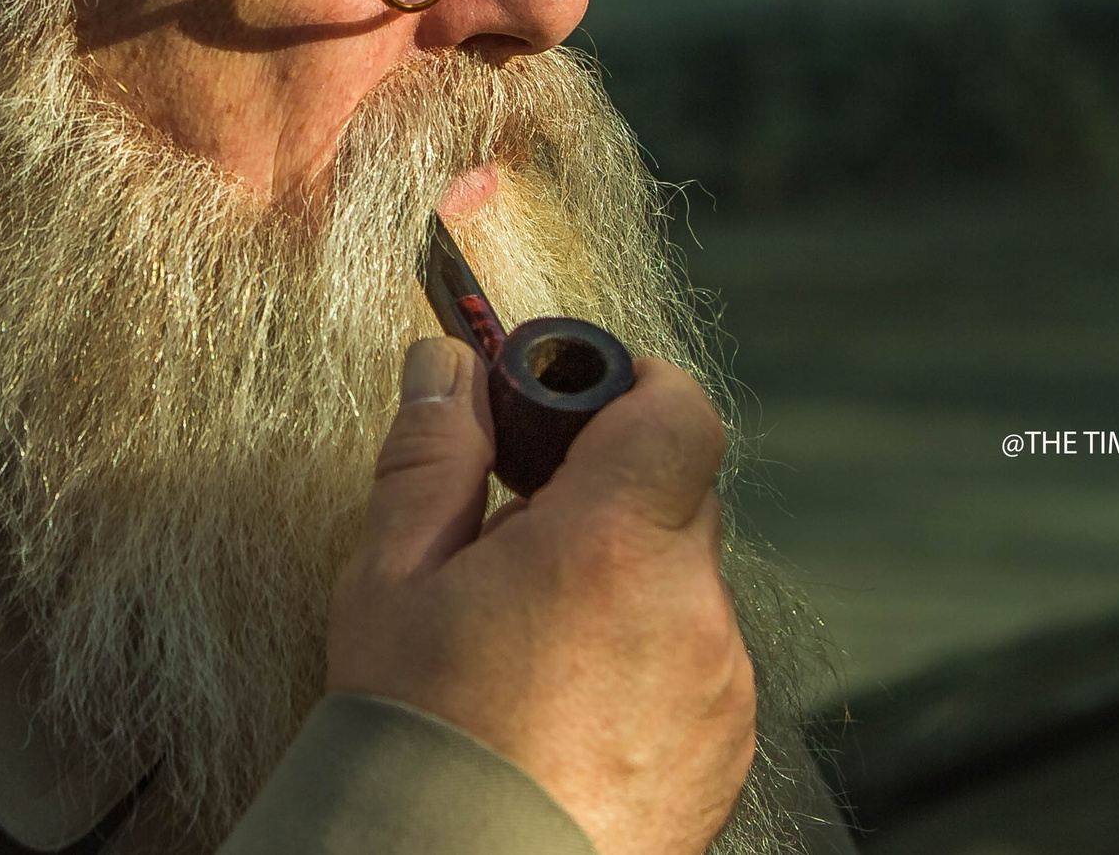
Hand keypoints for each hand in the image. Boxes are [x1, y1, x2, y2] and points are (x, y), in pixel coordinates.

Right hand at [326, 338, 753, 854]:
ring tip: (532, 642)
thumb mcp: (391, 578)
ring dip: (626, 586)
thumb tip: (446, 366)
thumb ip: (432, 455)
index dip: (634, 387)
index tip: (576, 401)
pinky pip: (699, 667)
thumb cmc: (416, 736)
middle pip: (678, 498)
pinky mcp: (727, 752)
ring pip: (684, 587)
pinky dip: (647, 662)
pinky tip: (567, 703)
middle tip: (520, 535)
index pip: (678, 410)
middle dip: (608, 495)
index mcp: (610, 547)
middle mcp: (689, 611)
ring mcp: (720, 688)